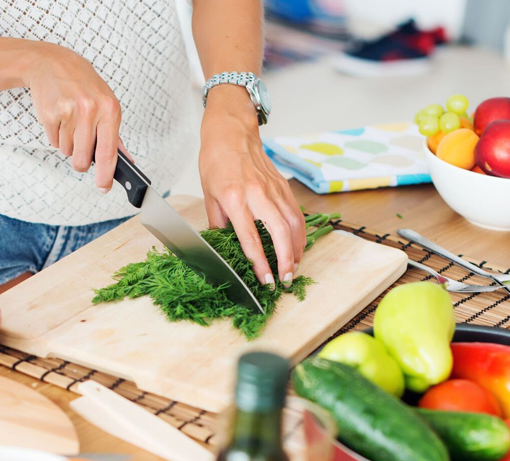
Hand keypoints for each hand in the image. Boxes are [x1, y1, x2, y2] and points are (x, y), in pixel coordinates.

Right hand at [23, 43, 125, 191]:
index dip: (106, 175)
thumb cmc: (83, 85)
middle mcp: (90, 110)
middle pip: (83, 159)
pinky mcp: (50, 114)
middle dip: (81, 161)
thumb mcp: (106, 103)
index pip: (109, 152)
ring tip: (70, 122)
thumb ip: (115, 135)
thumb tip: (126, 160)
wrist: (52, 63)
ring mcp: (69, 112)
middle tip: (81, 147)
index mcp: (110, 109)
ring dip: (68, 144)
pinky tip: (60, 117)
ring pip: (67, 152)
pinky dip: (56, 135)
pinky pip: (53, 142)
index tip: (104, 187)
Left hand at [199, 86, 304, 285]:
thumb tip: (224, 247)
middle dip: (285, 260)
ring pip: (293, 224)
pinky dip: (300, 233)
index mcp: (235, 198)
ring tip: (293, 268)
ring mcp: (273, 189)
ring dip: (296, 249)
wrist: (231, 132)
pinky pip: (296, 213)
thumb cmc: (216, 161)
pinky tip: (297, 246)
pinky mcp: (283, 186)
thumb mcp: (209, 195)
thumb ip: (218, 223)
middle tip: (286, 279)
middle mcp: (257, 194)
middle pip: (279, 233)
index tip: (266, 281)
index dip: (260, 263)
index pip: (250, 238)